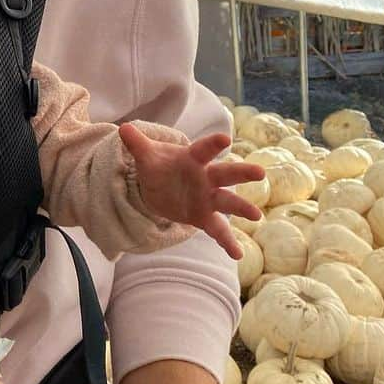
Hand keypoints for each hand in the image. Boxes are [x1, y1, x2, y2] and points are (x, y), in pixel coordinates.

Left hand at [118, 125, 264, 259]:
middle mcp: (205, 177)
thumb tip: (123, 129)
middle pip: (225, 174)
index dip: (213, 144)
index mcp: (192, 158)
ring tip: (255, 215)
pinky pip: (218, 229)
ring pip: (227, 201)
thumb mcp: (146, 156)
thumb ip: (137, 144)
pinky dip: (227, 242)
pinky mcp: (204, 216)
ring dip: (241, 207)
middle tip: (260, 172)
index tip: (225, 139)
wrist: (159, 185)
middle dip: (242, 172)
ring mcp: (208, 198)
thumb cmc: (159, 165)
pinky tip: (237, 254)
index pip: (203, 150)